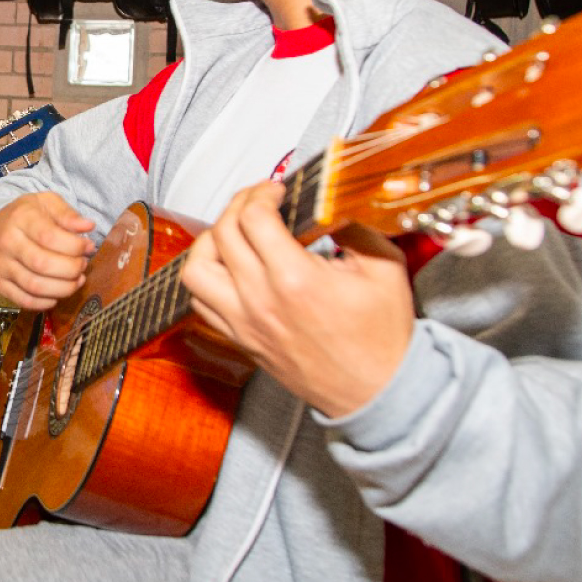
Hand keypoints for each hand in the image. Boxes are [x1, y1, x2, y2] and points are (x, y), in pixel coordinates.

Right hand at [0, 192, 95, 310]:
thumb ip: (67, 213)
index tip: (87, 246)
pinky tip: (57, 294)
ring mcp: (1, 266)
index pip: (50, 236)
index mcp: (20, 219)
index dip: (74, 246)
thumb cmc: (23, 217)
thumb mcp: (44, 203)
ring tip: (76, 280)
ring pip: (35, 286)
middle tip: (82, 265)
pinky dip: (45, 302)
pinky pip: (24, 301)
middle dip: (71, 269)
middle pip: (43, 264)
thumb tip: (88, 226)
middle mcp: (7, 243)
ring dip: (63, 288)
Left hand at [179, 181, 414, 417]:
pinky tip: (229, 266)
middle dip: (239, 204)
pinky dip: (206, 277)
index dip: (262, 192)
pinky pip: (200, 302)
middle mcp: (261, 300)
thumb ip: (353, 227)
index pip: (253, 217)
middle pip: (222, 233)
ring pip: (196, 269)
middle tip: (259, 200)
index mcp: (295, 279)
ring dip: (210, 241)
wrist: (378, 391)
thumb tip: (328, 203)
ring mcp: (245, 322)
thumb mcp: (384, 267)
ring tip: (234, 231)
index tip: (277, 190)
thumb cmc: (383, 338)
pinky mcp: (240, 338)